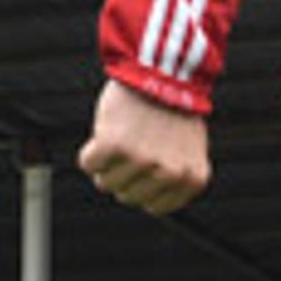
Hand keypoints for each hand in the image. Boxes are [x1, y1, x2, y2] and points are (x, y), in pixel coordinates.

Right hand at [80, 80, 213, 213]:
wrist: (161, 73)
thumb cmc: (171, 112)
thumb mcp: (187, 150)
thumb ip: (174, 178)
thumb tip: (151, 204)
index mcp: (191, 179)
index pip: (155, 207)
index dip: (144, 188)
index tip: (145, 167)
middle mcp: (169, 174)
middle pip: (128, 197)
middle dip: (124, 175)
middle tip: (132, 146)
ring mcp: (141, 161)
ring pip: (106, 183)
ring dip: (108, 163)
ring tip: (123, 137)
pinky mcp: (114, 145)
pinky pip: (89, 164)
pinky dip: (91, 151)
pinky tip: (107, 132)